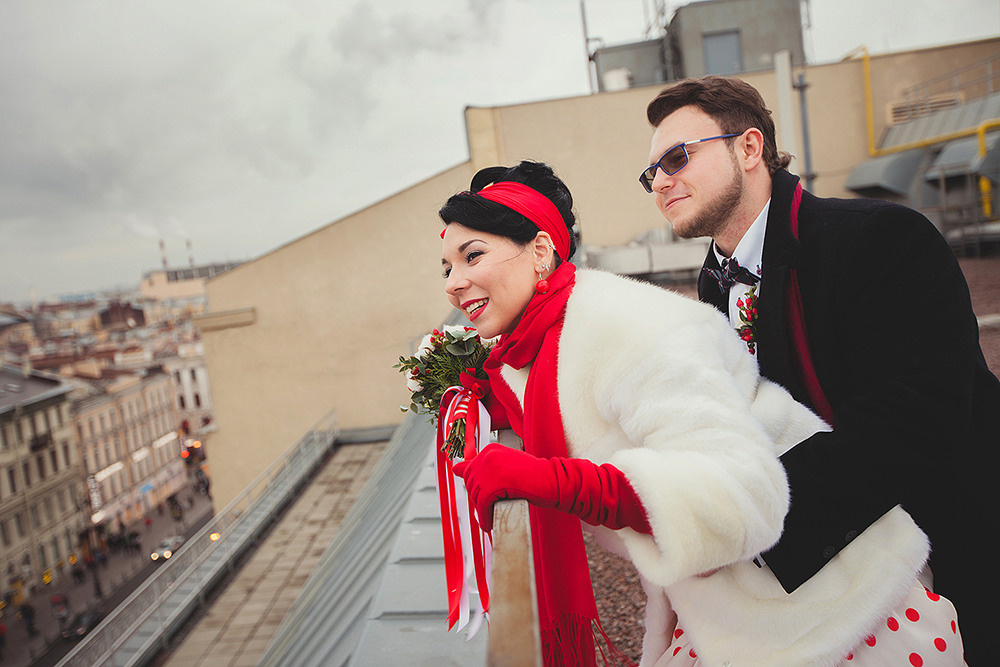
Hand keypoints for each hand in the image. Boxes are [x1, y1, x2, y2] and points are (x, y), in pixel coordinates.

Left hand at [452, 442, 651, 534]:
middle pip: (471, 486)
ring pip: (476, 497)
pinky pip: (482, 505)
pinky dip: (485, 517)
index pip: (470, 474)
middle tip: (492, 510)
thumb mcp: (504, 469)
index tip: (489, 498)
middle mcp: (488, 455)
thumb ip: (480, 468)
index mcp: (490, 449)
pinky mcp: (496, 483)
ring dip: (482, 512)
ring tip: (493, 518)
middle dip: (479, 502)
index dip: (478, 490)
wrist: (555, 481)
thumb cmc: (533, 478)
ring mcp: (492, 467)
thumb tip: (454, 468)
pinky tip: (491, 523)